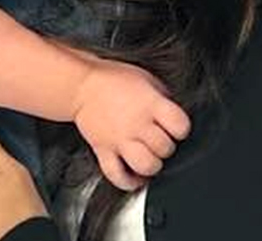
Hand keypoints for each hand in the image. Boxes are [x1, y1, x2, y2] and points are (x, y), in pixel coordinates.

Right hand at [71, 59, 189, 191]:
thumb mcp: (147, 80)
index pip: (180, 126)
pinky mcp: (103, 151)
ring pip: (146, 166)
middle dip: (166, 146)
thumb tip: (174, 118)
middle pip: (165, 148)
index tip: (176, 127)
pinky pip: (117, 176)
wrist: (81, 85)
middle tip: (160, 140)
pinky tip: (135, 175)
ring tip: (149, 157)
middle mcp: (136, 124)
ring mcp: (119, 140)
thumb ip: (163, 101)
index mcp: (150, 104)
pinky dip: (129, 181)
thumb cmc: (113, 80)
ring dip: (152, 165)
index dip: (181, 128)